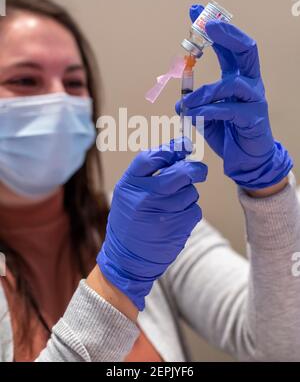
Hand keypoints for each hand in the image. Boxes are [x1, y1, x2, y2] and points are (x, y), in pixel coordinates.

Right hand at [97, 139, 206, 310]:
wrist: (127, 259)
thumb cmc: (129, 220)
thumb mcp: (127, 193)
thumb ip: (147, 174)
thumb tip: (179, 153)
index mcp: (130, 184)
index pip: (152, 157)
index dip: (172, 148)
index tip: (185, 145)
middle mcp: (145, 197)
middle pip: (180, 172)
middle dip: (194, 169)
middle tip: (199, 170)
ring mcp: (162, 213)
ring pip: (190, 192)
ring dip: (188, 194)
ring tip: (173, 204)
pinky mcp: (177, 228)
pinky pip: (194, 210)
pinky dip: (189, 211)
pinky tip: (176, 218)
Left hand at [176, 5, 292, 189]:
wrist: (246, 160)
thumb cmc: (228, 133)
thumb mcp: (206, 115)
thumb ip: (195, 105)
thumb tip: (179, 102)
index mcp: (238, 77)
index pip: (228, 46)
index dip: (213, 28)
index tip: (194, 10)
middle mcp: (250, 84)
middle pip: (246, 50)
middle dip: (227, 34)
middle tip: (207, 25)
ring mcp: (254, 100)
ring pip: (233, 84)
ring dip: (205, 91)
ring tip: (186, 103)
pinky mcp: (253, 119)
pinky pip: (230, 110)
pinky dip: (208, 111)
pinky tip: (193, 115)